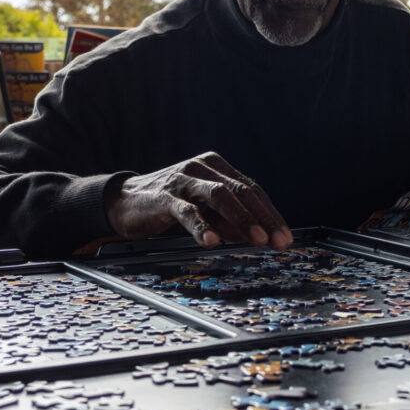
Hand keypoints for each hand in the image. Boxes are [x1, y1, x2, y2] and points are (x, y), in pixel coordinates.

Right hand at [104, 151, 292, 250]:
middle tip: (278, 241)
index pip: (251, 189)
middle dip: (264, 218)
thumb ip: (230, 221)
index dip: (271, 214)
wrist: (124, 202)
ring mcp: (184, 180)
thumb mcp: (206, 211)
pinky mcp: (165, 197)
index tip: (285, 237)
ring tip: (257, 240)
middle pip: (242, 191)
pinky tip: (214, 242)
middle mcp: (203, 168)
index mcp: (217, 167)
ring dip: (242, 219)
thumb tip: (259, 238)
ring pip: (220, 196)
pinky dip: (203, 227)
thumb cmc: (170, 205)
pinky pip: (188, 212)